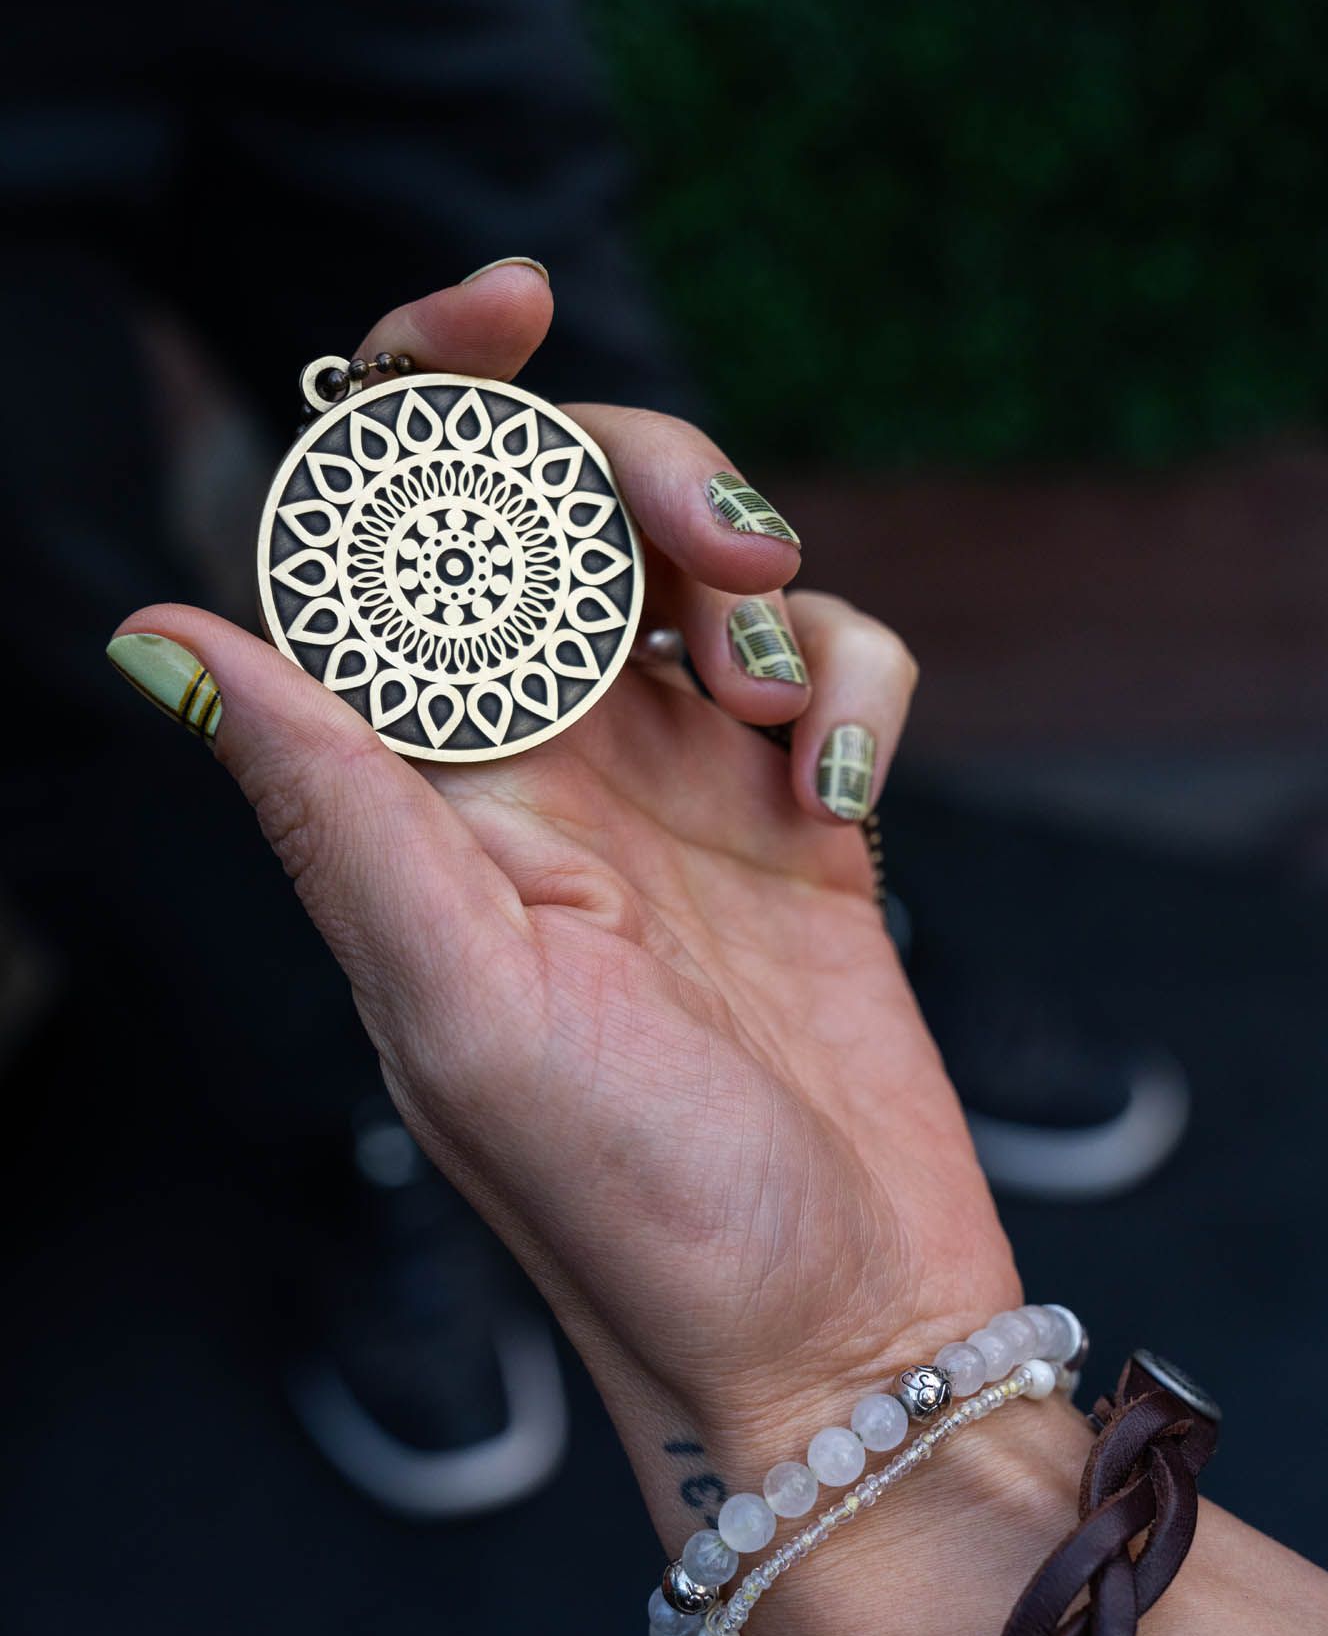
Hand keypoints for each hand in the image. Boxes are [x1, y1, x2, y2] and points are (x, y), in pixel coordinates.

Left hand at [114, 264, 1049, 1635]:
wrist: (834, 1336)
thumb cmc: (637, 1210)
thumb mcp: (463, 1007)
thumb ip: (329, 808)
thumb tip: (159, 632)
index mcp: (423, 800)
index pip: (378, 543)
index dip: (422, 393)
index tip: (512, 299)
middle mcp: (540, 776)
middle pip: (564, 514)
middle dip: (645, 472)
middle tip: (729, 550)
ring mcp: (681, 793)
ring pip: (707, 569)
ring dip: (762, 584)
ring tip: (783, 715)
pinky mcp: (806, 826)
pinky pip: (836, 669)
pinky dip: (861, 691)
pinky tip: (847, 806)